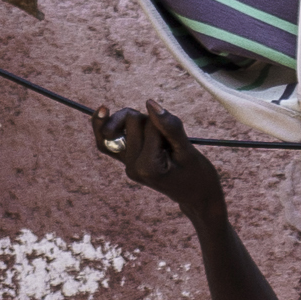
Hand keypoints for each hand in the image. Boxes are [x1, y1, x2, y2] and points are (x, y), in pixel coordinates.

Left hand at [95, 107, 223, 213]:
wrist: (197, 196)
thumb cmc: (198, 175)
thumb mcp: (188, 151)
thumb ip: (170, 127)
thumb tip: (149, 102)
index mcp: (149, 167)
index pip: (151, 125)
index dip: (167, 125)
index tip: (178, 143)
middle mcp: (133, 167)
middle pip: (131, 121)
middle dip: (150, 121)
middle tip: (168, 139)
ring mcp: (127, 166)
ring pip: (117, 125)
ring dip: (135, 121)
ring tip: (154, 136)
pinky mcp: (124, 163)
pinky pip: (103, 142)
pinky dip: (102, 125)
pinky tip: (102, 111)